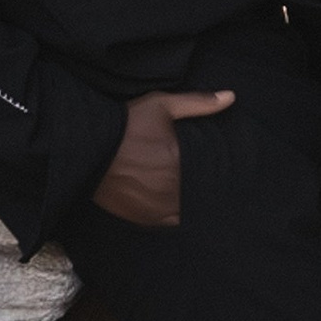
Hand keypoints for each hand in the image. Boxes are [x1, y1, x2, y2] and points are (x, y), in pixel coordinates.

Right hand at [91, 86, 232, 226]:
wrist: (88, 145)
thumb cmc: (127, 123)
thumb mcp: (163, 106)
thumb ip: (199, 103)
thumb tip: (231, 96)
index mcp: (180, 164)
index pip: (209, 180)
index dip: (212, 179)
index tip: (212, 174)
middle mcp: (170, 191)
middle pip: (195, 199)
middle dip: (198, 192)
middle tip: (197, 184)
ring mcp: (153, 208)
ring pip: (180, 214)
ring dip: (183, 206)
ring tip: (181, 194)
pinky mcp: (137, 217)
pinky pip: (161, 223)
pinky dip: (165, 215)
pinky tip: (164, 203)